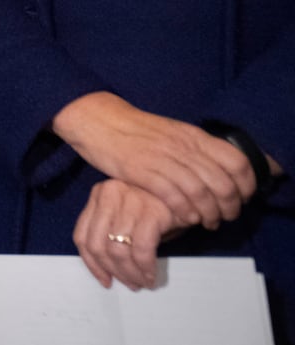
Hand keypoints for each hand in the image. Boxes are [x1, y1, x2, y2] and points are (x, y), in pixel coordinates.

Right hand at [54, 92, 256, 229]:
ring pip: (201, 193)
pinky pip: (173, 197)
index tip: (242, 198)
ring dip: (208, 214)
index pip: (237, 161)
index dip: (246, 184)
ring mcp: (162, 158)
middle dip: (229, 207)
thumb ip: (195, 149)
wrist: (98, 120)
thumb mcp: (172, 132)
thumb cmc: (136, 130)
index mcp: (193, 136)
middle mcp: (183, 147)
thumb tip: (220, 173)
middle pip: (222, 183)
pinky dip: (184, 211)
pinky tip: (186, 218)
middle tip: (225, 217)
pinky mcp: (142, 171)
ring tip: (207, 223)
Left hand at [72, 178, 177, 289]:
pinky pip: (141, 249)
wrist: (192, 194)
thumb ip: (112, 232)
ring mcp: (130, 200)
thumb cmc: (160, 208)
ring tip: (142, 283)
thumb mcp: (129, 216)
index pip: (82, 235)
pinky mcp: (152, 210)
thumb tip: (106, 269)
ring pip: (118, 250)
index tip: (105, 280)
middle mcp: (110, 193)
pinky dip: (145, 268)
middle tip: (130, 284)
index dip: (91, 264)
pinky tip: (151, 276)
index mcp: (100, 194)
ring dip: (130, 274)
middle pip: (98, 245)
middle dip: (113, 271)